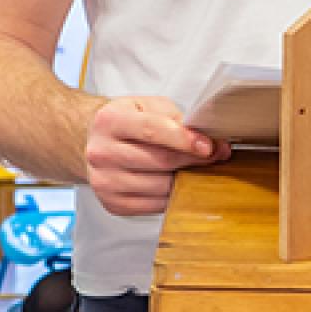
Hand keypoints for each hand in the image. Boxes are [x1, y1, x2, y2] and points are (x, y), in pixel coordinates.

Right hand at [83, 95, 229, 218]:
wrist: (94, 142)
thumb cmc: (127, 122)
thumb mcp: (147, 106)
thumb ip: (175, 118)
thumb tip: (207, 139)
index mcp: (109, 121)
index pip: (152, 130)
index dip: (185, 139)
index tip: (209, 145)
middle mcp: (101, 152)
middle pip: (161, 161)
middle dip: (194, 159)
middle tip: (216, 154)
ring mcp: (105, 181)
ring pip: (162, 186)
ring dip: (187, 178)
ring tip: (197, 167)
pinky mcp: (113, 203)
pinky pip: (156, 205)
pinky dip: (174, 195)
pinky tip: (179, 182)